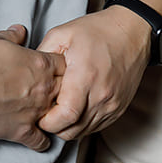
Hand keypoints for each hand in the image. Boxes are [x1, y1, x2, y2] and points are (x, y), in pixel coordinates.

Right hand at [0, 25, 65, 152]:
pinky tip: (35, 136)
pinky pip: (41, 142)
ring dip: (55, 115)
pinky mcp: (23, 132)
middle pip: (69, 91)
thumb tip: (20, 31)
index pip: (66, 65)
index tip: (54, 68)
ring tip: (46, 114)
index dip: (62, 66)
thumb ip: (11, 36)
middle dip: (64, 90)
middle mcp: (45, 89)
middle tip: (51, 90)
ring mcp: (36, 112)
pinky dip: (40, 140)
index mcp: (41, 64)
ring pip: (60, 117)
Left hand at [35, 9, 149, 139]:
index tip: (37, 115)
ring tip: (57, 111)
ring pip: (85, 131)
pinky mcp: (119, 108)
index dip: (47, 122)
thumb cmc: (97, 31)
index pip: (66, 115)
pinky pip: (97, 126)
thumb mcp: (62, 34)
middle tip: (43, 114)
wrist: (132, 32)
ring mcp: (113, 104)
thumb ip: (42, 55)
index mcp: (85, 77)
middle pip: (73, 129)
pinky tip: (73, 110)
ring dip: (68, 127)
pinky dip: (82, 124)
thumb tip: (28, 74)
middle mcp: (102, 95)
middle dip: (54, 127)